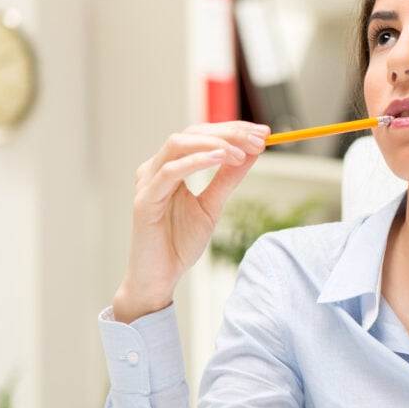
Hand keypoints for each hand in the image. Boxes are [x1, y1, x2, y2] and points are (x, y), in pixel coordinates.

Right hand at [112, 121, 270, 322]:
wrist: (160, 277)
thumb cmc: (180, 243)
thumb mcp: (212, 206)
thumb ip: (228, 179)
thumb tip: (251, 153)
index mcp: (171, 167)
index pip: (202, 134)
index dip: (233, 130)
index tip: (263, 133)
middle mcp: (156, 168)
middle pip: (192, 133)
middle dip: (228, 132)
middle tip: (259, 138)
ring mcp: (147, 182)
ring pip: (178, 144)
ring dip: (214, 143)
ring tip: (241, 152)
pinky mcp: (144, 200)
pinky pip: (169, 172)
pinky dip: (196, 161)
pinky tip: (220, 158)